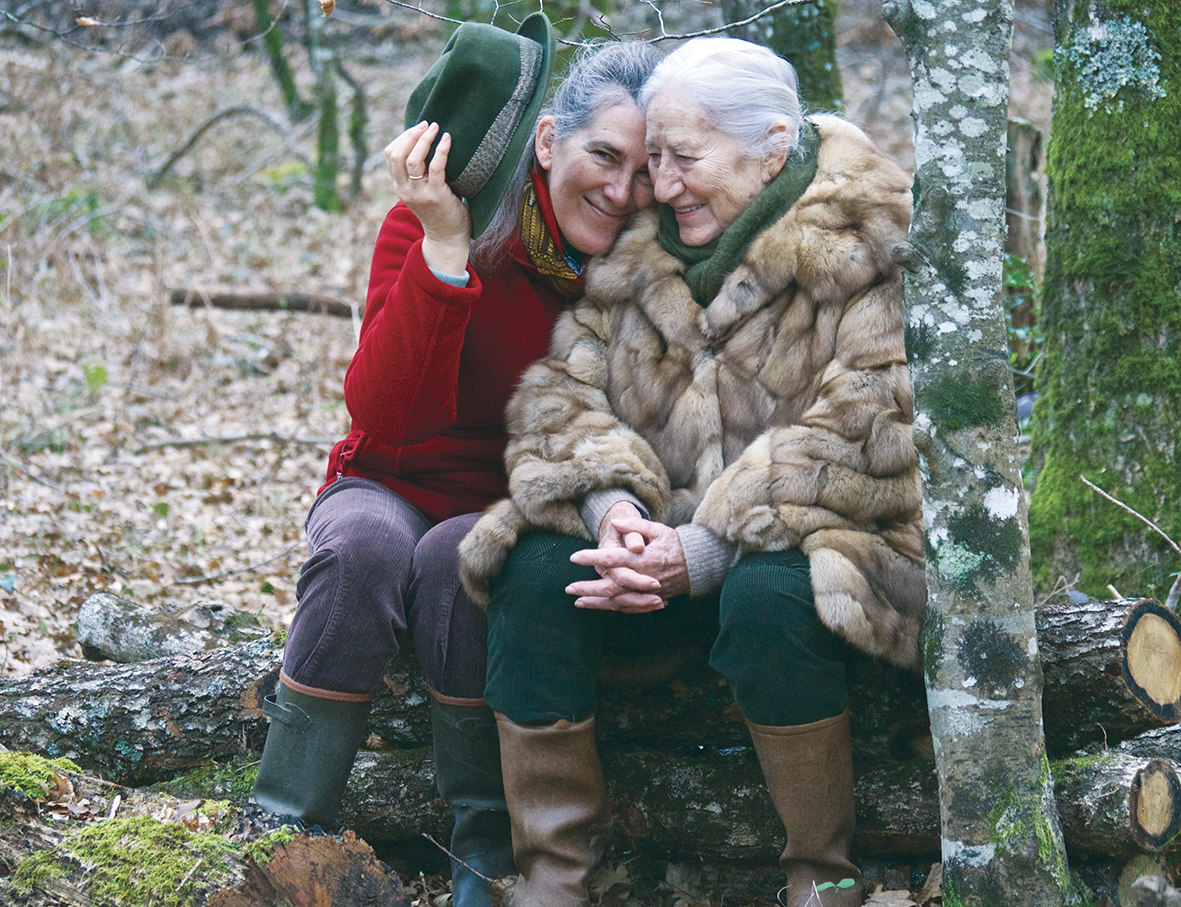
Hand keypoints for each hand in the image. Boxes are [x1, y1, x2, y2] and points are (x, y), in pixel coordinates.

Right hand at [384, 122, 470, 273]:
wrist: (447, 237)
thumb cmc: (439, 210)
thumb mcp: (420, 190)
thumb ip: (417, 172)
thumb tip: (424, 142)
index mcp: (399, 186)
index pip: (390, 155)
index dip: (402, 137)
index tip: (418, 128)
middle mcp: (405, 190)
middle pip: (398, 154)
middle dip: (411, 134)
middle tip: (427, 124)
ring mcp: (419, 193)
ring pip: (413, 160)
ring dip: (424, 140)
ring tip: (436, 128)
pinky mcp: (436, 196)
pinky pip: (436, 167)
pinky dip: (441, 150)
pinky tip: (447, 139)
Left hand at [566, 514, 690, 611]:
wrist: (697, 565)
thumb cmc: (675, 544)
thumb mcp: (658, 529)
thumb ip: (635, 526)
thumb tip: (614, 522)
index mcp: (644, 559)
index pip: (614, 559)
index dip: (593, 558)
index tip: (574, 557)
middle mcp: (644, 579)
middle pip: (611, 586)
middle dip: (588, 588)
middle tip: (568, 588)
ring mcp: (647, 592)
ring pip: (617, 601)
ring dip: (596, 602)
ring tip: (577, 601)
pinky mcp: (650, 600)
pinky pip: (628, 607)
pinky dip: (611, 608)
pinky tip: (598, 606)